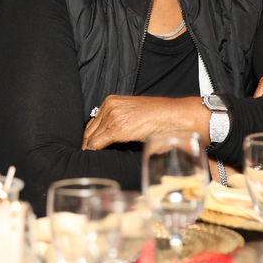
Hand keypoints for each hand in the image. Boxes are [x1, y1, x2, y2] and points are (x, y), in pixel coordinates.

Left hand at [83, 95, 202, 150]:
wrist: (176, 116)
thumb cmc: (162, 118)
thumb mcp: (136, 116)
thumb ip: (122, 123)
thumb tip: (112, 140)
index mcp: (112, 101)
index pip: (94, 123)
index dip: (90, 138)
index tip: (89, 148)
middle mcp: (109, 106)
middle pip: (89, 130)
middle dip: (87, 145)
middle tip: (87, 157)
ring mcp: (112, 116)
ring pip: (91, 138)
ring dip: (90, 150)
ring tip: (90, 160)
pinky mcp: (116, 128)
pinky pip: (96, 143)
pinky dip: (93, 152)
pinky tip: (94, 159)